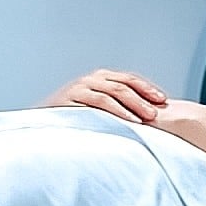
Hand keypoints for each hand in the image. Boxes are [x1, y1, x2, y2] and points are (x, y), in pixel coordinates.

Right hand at [45, 69, 168, 124]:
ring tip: (147, 118)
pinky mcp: (72, 97)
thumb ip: (118, 107)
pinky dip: (117, 112)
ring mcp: (81, 86)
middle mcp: (91, 79)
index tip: (163, 100)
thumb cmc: (74, 121)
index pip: (129, 79)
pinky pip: (100, 102)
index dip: (147, 88)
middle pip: (124, 84)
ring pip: (114, 92)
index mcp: (101, 78)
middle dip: (143, 98)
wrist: (42, 127)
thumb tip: (148, 115)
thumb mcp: (98, 110)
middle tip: (157, 112)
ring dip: (133, 105)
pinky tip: (130, 121)